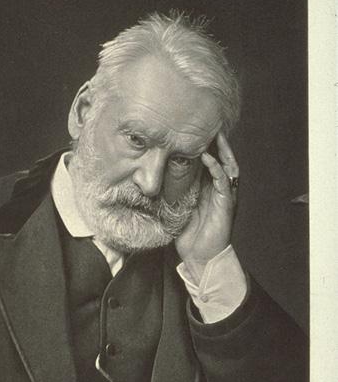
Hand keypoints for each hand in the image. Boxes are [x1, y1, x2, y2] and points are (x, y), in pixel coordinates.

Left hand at [174, 131, 238, 283]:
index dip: (206, 146)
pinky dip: (216, 168)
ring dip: (221, 150)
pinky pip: (223, 181)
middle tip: (210, 125)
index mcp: (209, 189)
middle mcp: (220, 189)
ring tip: (215, 134)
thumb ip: (174, 191)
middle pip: (222, 159)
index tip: (195, 131)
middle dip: (217, 142)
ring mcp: (224, 195)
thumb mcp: (178, 206)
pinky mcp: (226, 204)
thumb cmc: (189, 235)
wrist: (200, 257)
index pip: (210, 161)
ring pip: (226, 166)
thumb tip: (155, 178)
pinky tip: (209, 158)